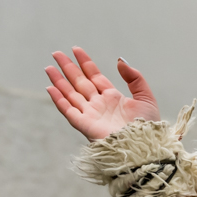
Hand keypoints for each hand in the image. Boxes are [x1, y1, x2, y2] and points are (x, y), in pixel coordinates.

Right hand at [45, 48, 160, 141]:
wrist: (144, 147)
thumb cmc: (148, 127)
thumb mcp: (145, 97)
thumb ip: (134, 78)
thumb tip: (120, 60)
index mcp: (113, 98)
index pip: (95, 77)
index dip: (85, 63)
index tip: (76, 49)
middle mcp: (100, 106)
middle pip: (80, 83)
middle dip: (68, 68)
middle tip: (56, 53)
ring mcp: (91, 115)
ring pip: (71, 94)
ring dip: (59, 81)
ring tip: (48, 67)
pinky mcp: (85, 125)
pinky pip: (68, 110)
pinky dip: (58, 100)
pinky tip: (50, 88)